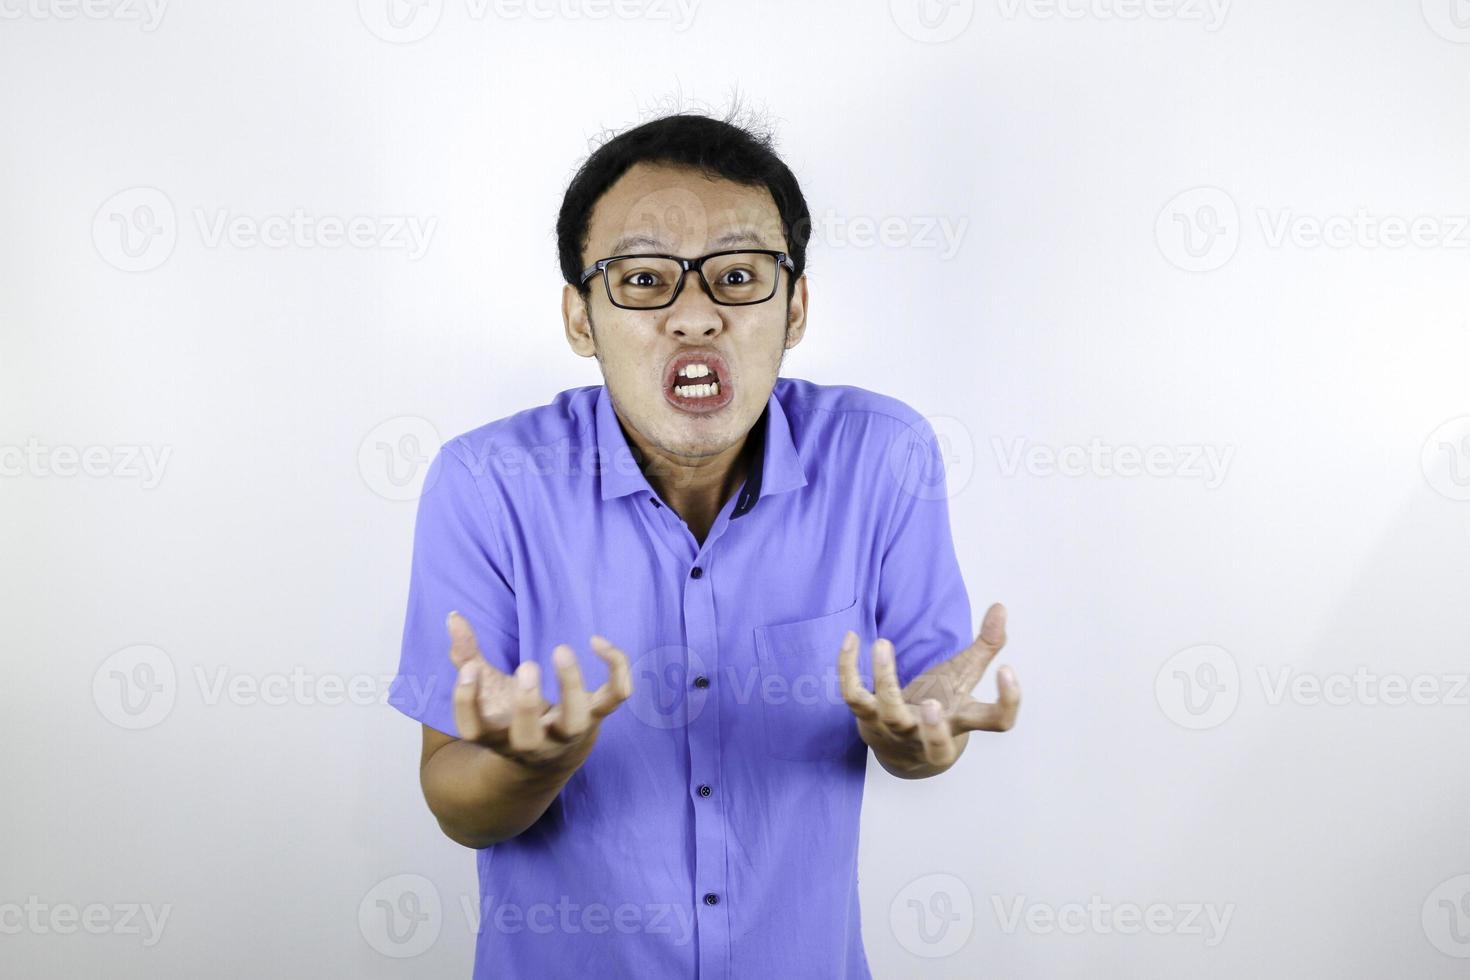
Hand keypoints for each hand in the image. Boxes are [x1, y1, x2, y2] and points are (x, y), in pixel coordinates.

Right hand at [446, 611, 632, 772]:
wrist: (551, 759)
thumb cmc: (511, 717)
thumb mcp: (487, 691)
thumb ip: (467, 656)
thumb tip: (453, 617)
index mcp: (498, 736)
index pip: (475, 731)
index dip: (467, 703)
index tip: (469, 671)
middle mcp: (533, 743)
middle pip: (528, 738)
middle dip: (526, 705)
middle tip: (527, 666)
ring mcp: (568, 733)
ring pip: (576, 722)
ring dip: (571, 685)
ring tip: (560, 650)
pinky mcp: (597, 716)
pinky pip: (616, 697)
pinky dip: (616, 669)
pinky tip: (598, 642)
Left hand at [839, 602, 1019, 774]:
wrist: (900, 747)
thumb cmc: (939, 706)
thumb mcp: (963, 679)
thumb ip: (985, 646)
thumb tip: (1000, 607)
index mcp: (961, 721)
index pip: (994, 723)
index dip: (1007, 702)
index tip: (1007, 669)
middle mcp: (929, 733)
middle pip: (936, 743)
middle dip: (934, 728)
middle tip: (933, 703)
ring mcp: (896, 729)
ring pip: (889, 713)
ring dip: (884, 678)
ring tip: (883, 642)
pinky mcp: (867, 719)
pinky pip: (854, 697)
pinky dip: (848, 667)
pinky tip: (851, 638)